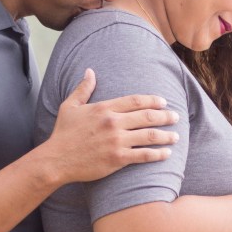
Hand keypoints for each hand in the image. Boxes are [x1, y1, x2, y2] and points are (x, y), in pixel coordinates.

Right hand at [45, 69, 179, 183]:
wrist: (56, 160)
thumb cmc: (63, 134)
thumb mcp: (70, 106)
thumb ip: (83, 89)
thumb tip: (89, 71)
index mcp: (104, 108)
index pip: (135, 101)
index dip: (152, 100)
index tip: (163, 102)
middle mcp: (113, 122)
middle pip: (147, 116)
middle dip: (165, 116)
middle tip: (175, 116)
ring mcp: (116, 141)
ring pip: (150, 135)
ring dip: (166, 135)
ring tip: (176, 136)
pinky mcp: (117, 158)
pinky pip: (143, 155)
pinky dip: (158, 154)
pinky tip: (167, 154)